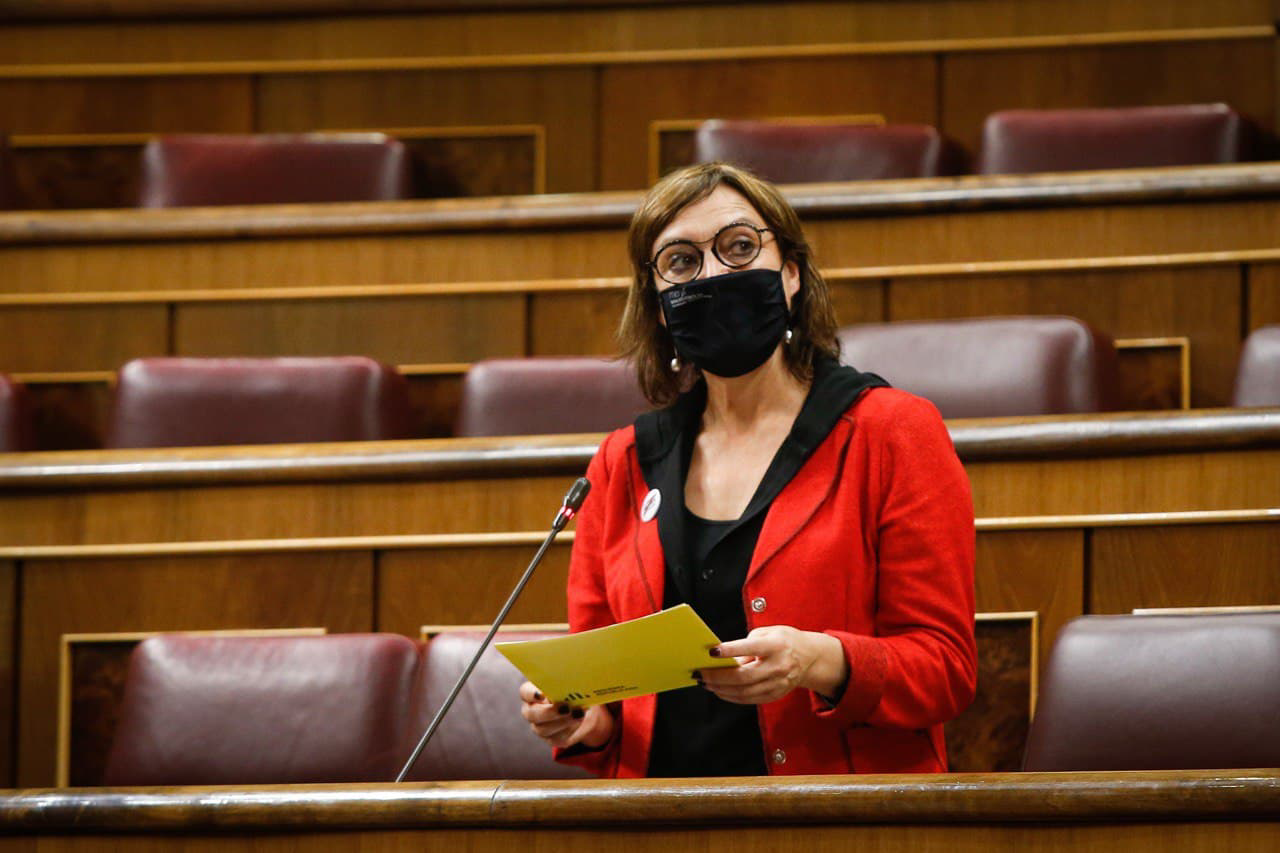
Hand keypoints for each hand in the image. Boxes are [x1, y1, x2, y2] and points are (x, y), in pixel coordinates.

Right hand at [518, 681, 613, 748]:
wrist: (583, 708)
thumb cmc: (573, 689)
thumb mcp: (571, 683)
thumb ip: (566, 683)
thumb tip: (571, 683)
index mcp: (532, 692)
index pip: (525, 692)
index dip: (531, 694)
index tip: (542, 694)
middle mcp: (532, 710)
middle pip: (531, 714)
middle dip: (548, 712)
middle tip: (565, 708)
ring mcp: (540, 726)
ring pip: (543, 729)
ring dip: (562, 722)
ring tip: (578, 714)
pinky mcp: (552, 739)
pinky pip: (558, 738)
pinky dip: (570, 729)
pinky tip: (579, 720)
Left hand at [696, 626, 847, 704]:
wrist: (809, 657)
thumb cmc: (784, 641)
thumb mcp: (767, 633)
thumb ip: (746, 644)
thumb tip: (722, 658)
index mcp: (776, 646)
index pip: (750, 648)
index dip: (729, 650)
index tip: (711, 651)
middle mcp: (778, 666)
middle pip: (743, 677)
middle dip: (718, 676)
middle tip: (700, 673)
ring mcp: (778, 684)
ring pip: (744, 692)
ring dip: (721, 689)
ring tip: (705, 683)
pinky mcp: (776, 694)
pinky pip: (749, 699)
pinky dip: (731, 696)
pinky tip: (720, 690)